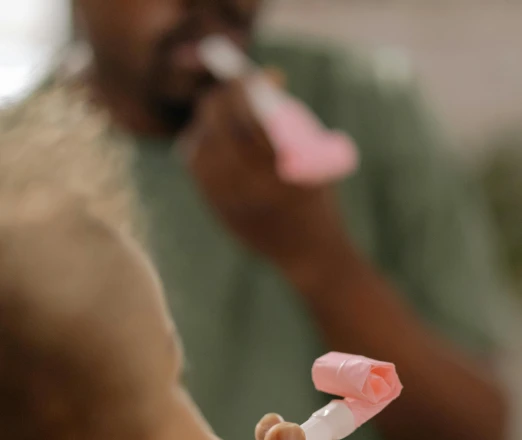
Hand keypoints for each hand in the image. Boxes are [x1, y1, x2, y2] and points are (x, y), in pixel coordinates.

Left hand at [186, 81, 347, 282]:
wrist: (309, 252)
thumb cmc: (315, 195)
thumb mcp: (315, 156)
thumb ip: (287, 121)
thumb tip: (262, 82)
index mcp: (283, 167)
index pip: (250, 112)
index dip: (244, 87)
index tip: (250, 77)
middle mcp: (253, 185)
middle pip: (219, 126)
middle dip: (222, 100)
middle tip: (229, 90)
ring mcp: (232, 200)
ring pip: (202, 146)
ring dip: (208, 124)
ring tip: (220, 117)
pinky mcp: (219, 211)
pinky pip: (197, 169)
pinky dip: (200, 148)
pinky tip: (209, 140)